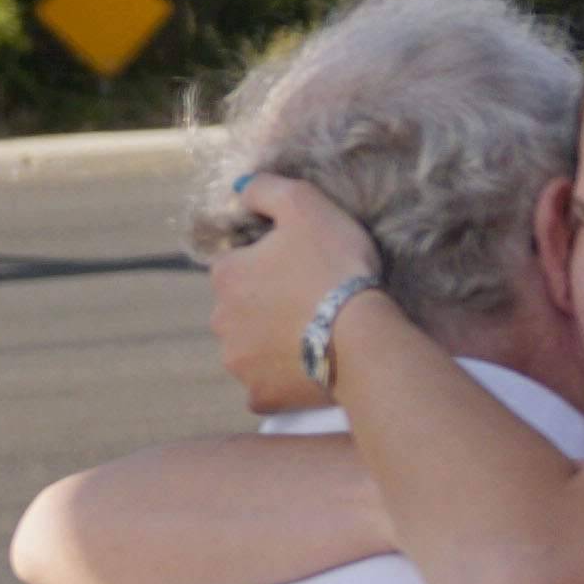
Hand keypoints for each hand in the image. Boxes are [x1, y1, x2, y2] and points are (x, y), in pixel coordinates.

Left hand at [206, 174, 381, 414]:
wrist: (362, 338)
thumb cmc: (335, 268)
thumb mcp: (306, 205)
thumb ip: (267, 189)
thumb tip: (240, 189)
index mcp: (227, 275)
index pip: (238, 265)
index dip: (272, 264)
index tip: (305, 269)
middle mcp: (220, 320)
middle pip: (241, 308)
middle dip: (267, 305)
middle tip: (313, 303)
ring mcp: (238, 362)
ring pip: (249, 347)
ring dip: (272, 342)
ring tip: (316, 335)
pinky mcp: (260, 395)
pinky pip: (263, 386)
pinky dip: (281, 379)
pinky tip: (308, 368)